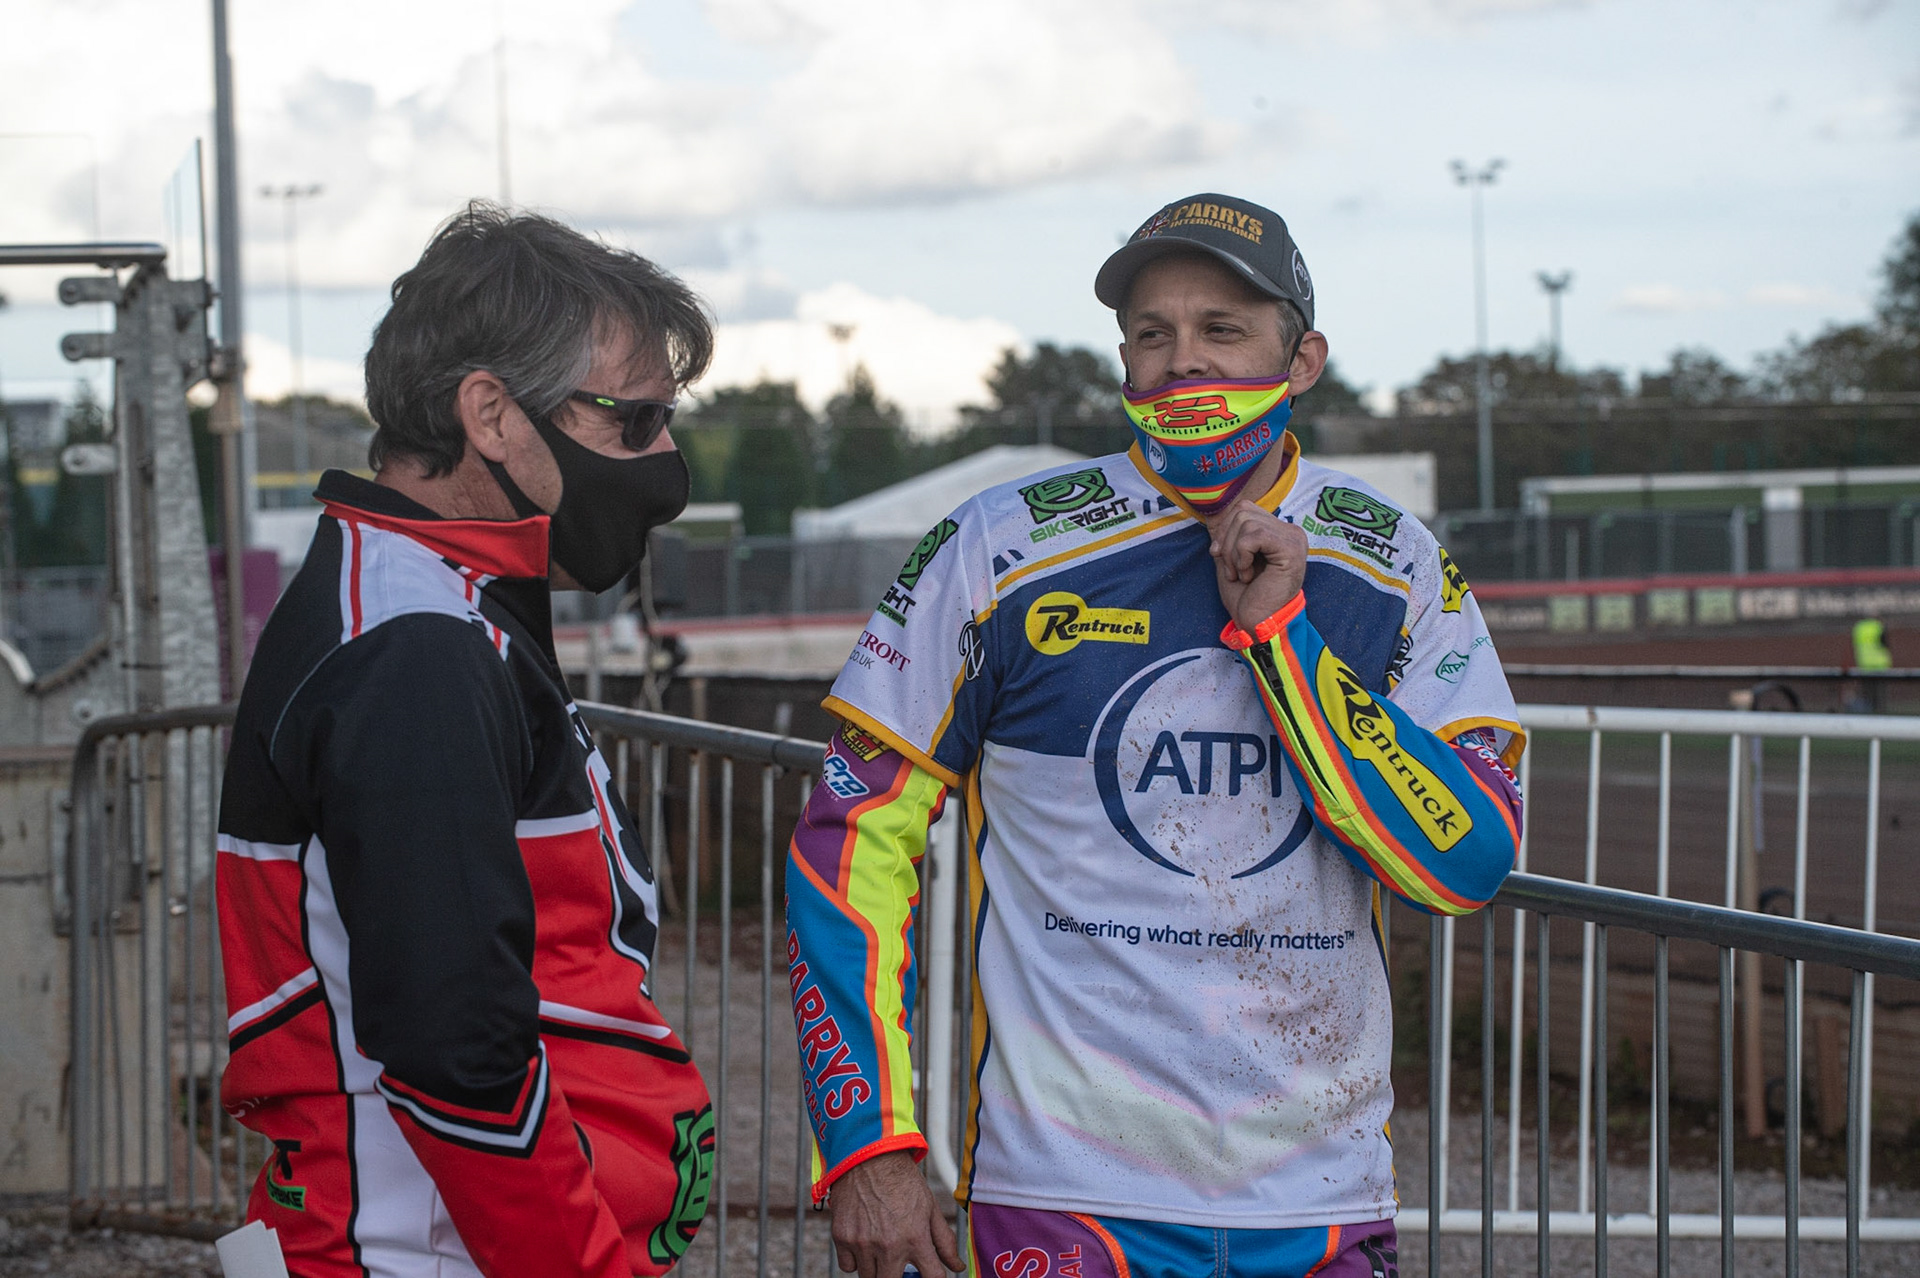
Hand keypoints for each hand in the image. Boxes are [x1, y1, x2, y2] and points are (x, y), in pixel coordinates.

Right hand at [829, 1150, 962, 1277]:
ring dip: (876, 1268)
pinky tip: (863, 1241)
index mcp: (915, 1238)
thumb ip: (944, 1241)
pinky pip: (848, 1266)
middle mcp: (888, 1245)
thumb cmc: (901, 1180)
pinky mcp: (842, 1237)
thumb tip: (957, 1266)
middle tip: (897, 1262)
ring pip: (868, 1277)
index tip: (928, 1272)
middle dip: (897, 1276)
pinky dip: (855, 1260)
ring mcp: (863, 1243)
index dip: (933, 1277)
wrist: (868, 1156)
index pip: (932, 1277)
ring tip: (880, 1245)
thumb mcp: (929, 1207)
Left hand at [1208, 500, 1307, 633]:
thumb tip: (1219, 519)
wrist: (1258, 625)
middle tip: (1232, 571)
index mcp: (1278, 532)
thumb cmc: (1247, 598)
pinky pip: (1254, 535)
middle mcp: (1290, 531)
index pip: (1245, 508)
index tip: (1218, 555)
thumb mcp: (1231, 560)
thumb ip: (1229, 536)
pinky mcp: (1291, 548)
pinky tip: (1249, 575)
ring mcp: (1293, 538)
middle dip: (1226, 541)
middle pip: (1243, 511)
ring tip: (1241, 574)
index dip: (1225, 529)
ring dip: (1234, 552)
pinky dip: (1242, 556)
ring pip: (1246, 521)